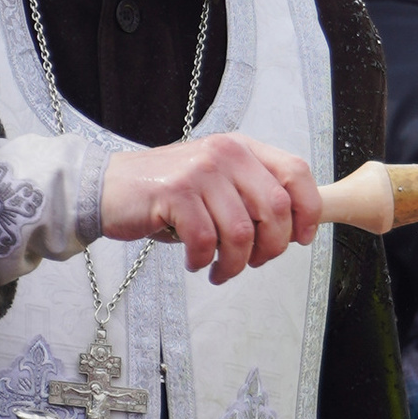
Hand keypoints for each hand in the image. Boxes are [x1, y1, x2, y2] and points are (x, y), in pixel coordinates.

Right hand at [101, 134, 325, 280]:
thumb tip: (293, 229)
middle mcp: (226, 153)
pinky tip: (196, 262)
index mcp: (243, 148)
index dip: (308, 210)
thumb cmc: (168, 193)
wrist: (109, 187)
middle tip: (253, 263)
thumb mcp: (218, 181)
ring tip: (221, 270)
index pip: (296, 172)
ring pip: (241, 232)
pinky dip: (204, 261)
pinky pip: (206, 241)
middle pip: (275, 208)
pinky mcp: (175, 194)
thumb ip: (252, 194)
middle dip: (271, 248)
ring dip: (236, 263)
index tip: (301, 238)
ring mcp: (200, 172)